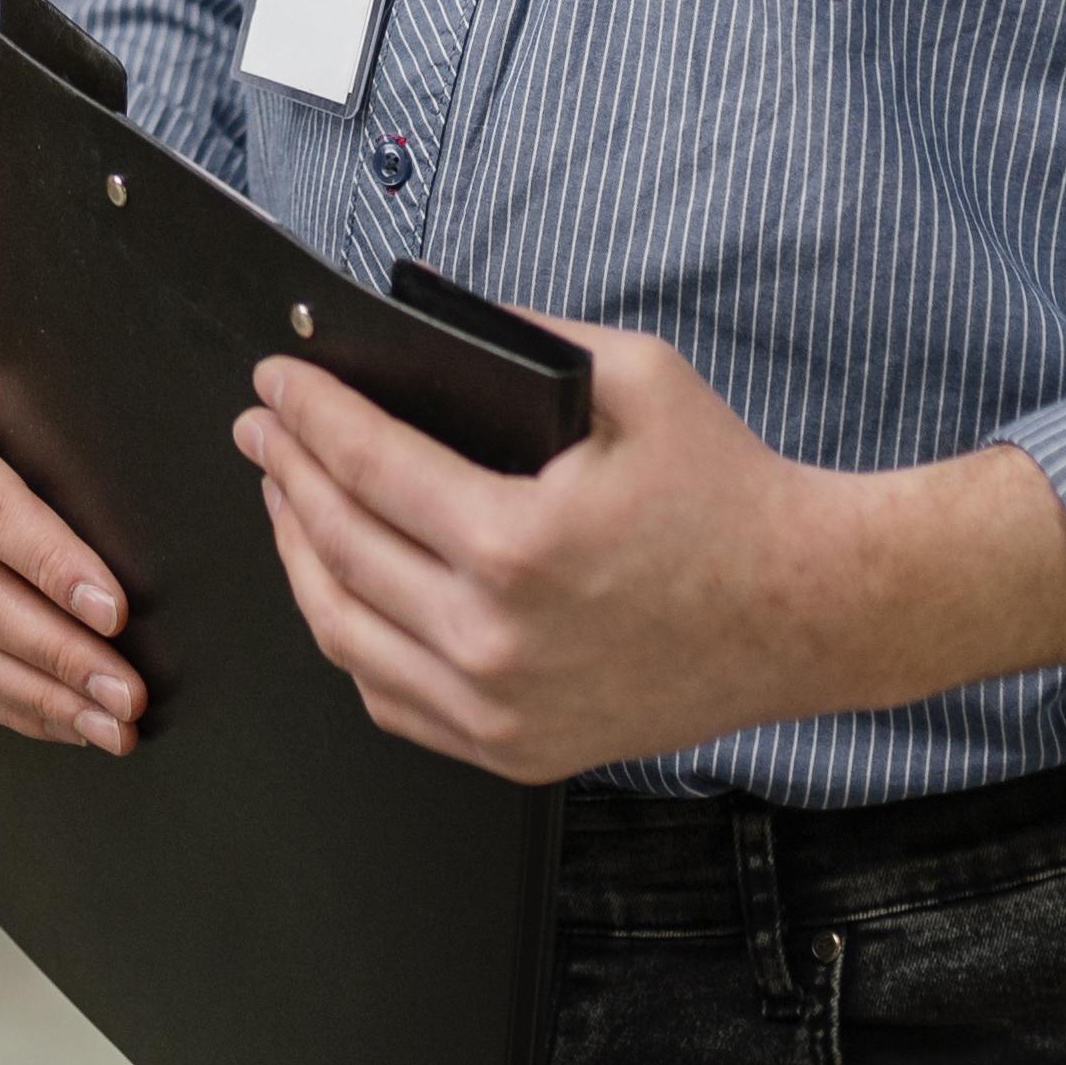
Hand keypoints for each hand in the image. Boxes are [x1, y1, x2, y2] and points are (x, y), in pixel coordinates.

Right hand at [0, 357, 146, 753]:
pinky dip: (23, 707)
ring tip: (116, 726)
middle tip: (130, 694)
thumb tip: (166, 510)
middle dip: (61, 654)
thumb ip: (77, 434)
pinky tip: (77, 724)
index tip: (118, 613)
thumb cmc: (30, 400)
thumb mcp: (43, 392)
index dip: (54, 567)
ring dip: (48, 697)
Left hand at [237, 326, 1065, 785]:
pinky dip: (349, 639)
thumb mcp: (636, 375)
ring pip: (345, 634)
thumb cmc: (729, 489)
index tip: (272, 383)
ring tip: (285, 498)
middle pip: (338, 548)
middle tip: (260, 429)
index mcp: (520, 544)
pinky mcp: (513, 749)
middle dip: (284, 475)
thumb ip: (521, 336)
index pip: (367, 468)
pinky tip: (339, 584)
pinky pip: (390, 699)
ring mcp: (500, 710)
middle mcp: (496, 640)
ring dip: (299, 556)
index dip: (307, 416)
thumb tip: (423, 315)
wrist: (804, 611)